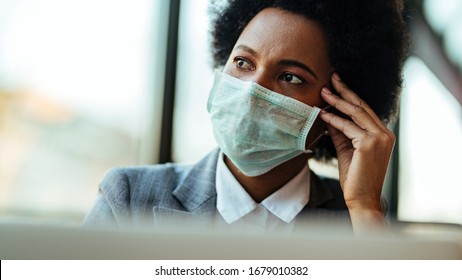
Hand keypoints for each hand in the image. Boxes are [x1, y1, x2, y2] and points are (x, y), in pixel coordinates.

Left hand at [319, 73, 394, 230]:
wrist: (362, 198)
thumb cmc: (355, 177)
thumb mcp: (347, 150)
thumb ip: (341, 133)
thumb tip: (329, 116)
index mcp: (383, 135)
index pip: (365, 111)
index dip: (350, 97)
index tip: (337, 85)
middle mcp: (384, 134)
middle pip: (362, 106)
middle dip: (345, 91)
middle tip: (331, 78)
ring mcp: (379, 138)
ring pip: (356, 113)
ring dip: (337, 101)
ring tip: (323, 92)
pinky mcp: (369, 144)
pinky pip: (348, 127)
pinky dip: (334, 120)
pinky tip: (323, 114)